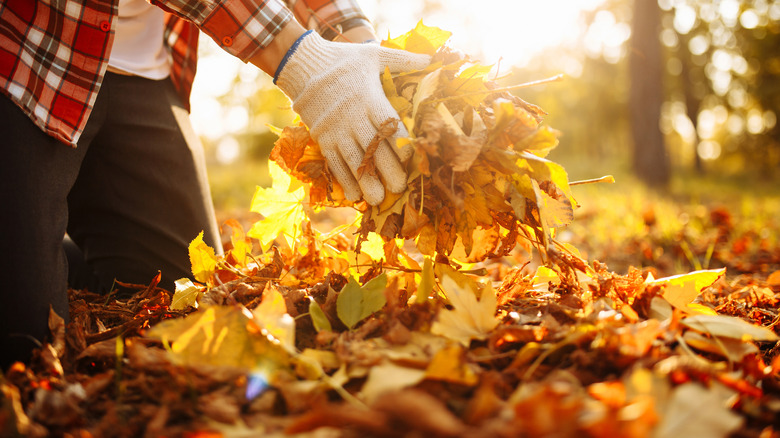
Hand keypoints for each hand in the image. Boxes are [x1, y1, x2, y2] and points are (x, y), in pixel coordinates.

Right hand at [274, 31, 430, 204]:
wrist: (304, 65)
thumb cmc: (346, 60)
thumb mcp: (374, 54)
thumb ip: (403, 59)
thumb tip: (434, 59)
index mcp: (368, 96)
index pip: (387, 122)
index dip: (400, 141)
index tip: (411, 157)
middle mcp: (352, 116)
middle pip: (372, 146)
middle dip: (386, 169)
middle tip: (400, 188)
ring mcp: (335, 129)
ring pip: (352, 159)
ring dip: (365, 181)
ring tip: (377, 200)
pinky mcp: (322, 137)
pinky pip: (334, 162)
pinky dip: (343, 180)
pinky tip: (354, 195)